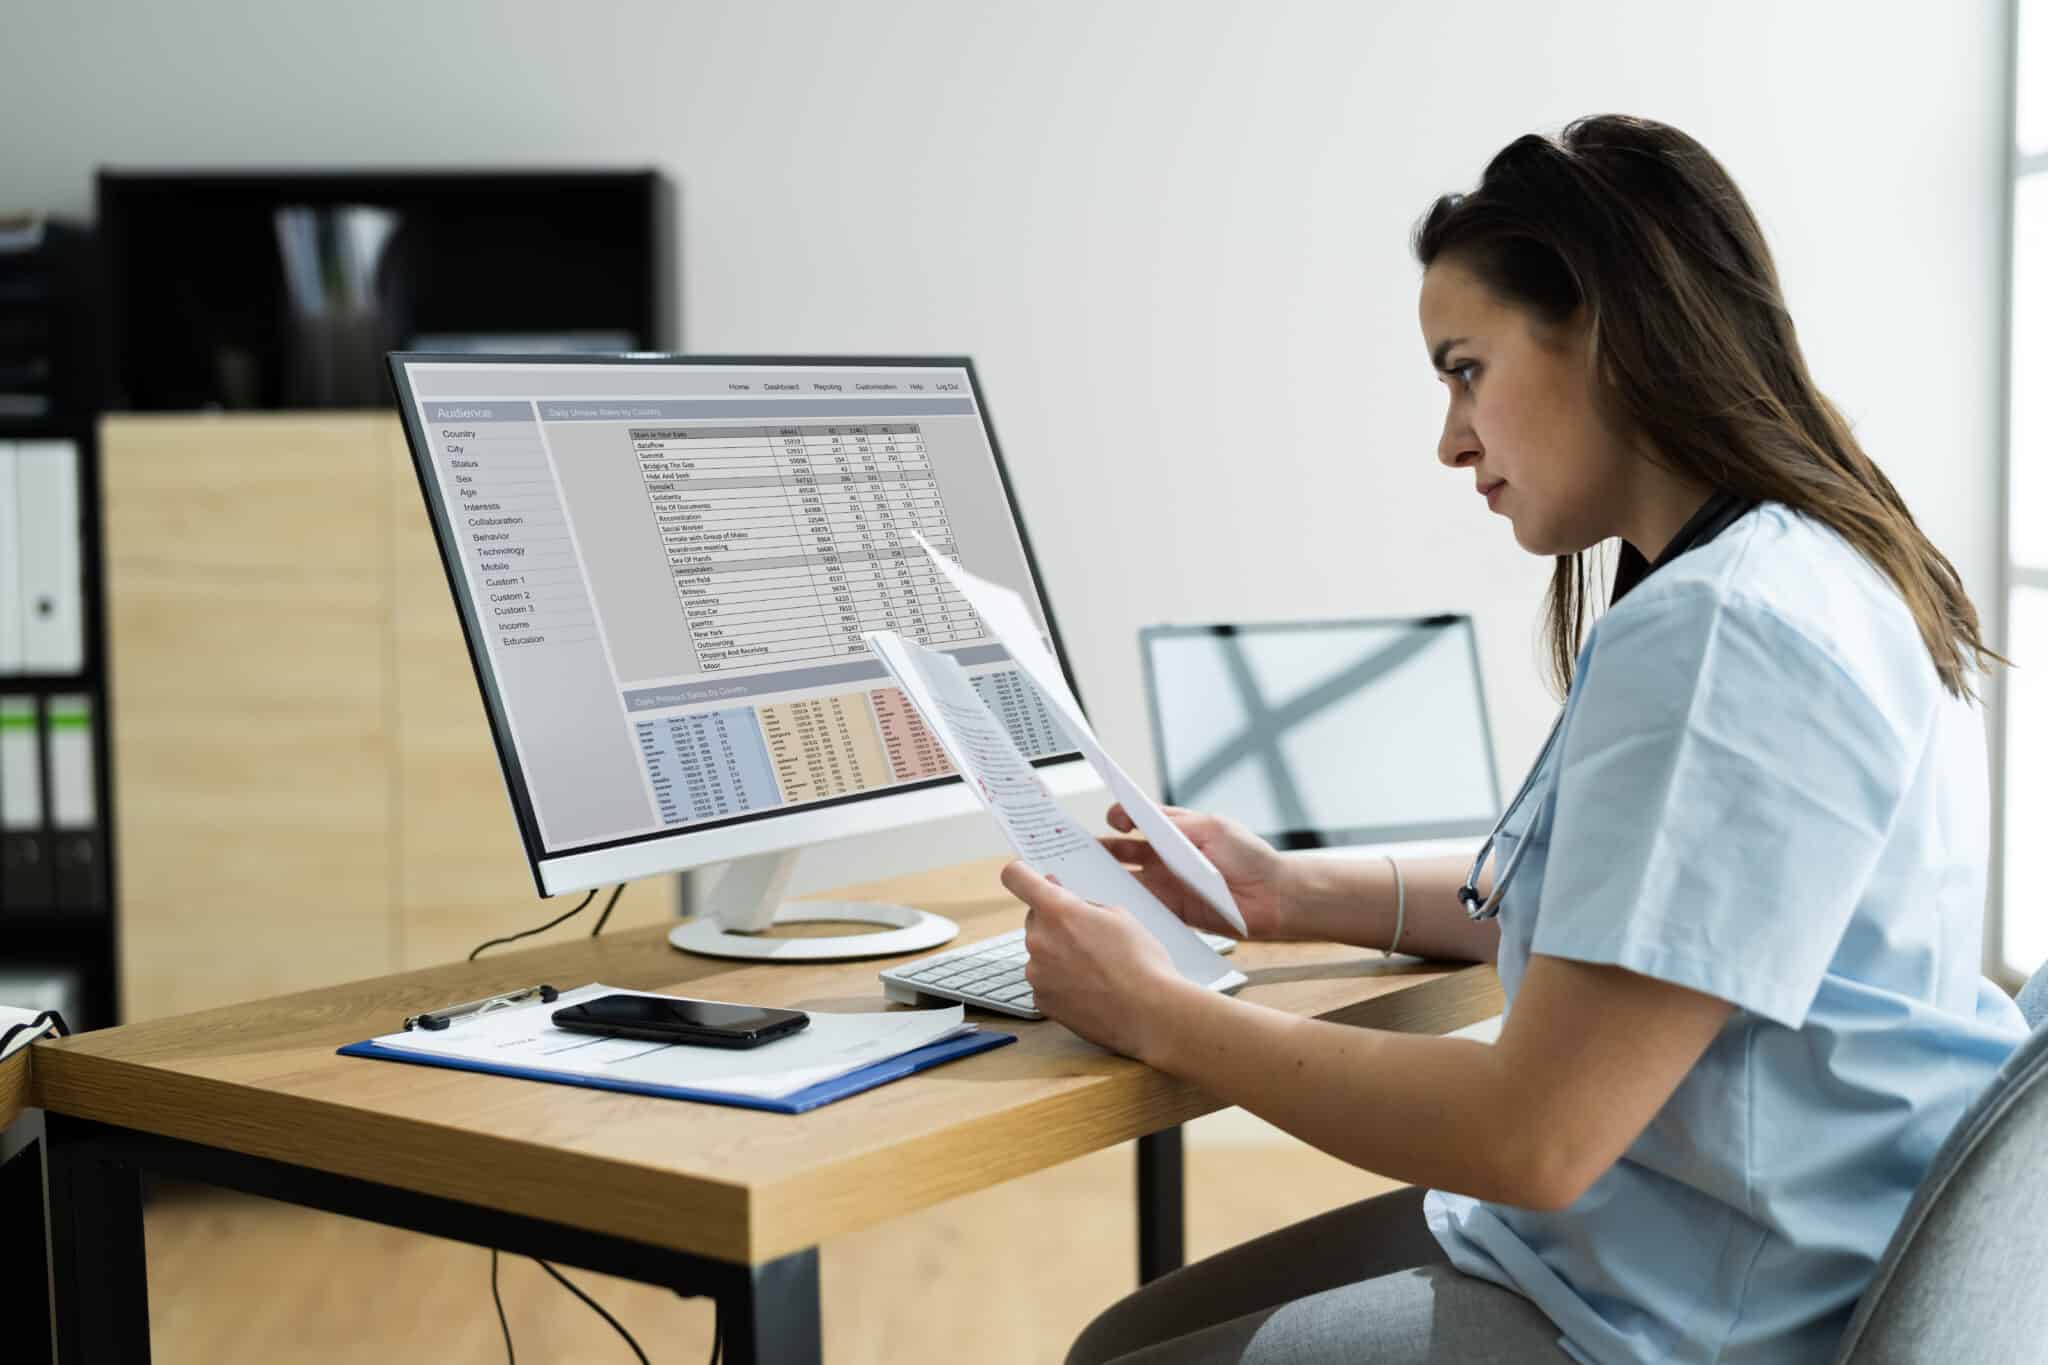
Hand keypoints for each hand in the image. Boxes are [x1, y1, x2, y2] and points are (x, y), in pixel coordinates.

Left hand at [1000, 860, 1189, 1058]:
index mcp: (1057, 911)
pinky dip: (1060, 982)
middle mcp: (1039, 940)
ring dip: (1058, 954)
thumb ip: (1083, 903)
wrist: (1151, 1014)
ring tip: (1096, 968)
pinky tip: (1089, 989)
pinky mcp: (1041, 1000)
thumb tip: (1061, 895)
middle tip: (1087, 934)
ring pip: (1040, 952)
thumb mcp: (1119, 916)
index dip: (1021, 873)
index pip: (1016, 877)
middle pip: (1034, 919)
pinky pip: (1045, 981)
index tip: (1027, 876)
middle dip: (1054, 922)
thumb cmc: (1142, 964)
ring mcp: (1036, 973)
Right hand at [1098, 803, 1292, 939]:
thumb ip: (1176, 825)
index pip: (1139, 819)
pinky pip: (1142, 908)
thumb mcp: (1213, 829)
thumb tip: (1142, 819)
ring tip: (1085, 878)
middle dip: (1101, 849)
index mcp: (1176, 832)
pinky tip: (1111, 905)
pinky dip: (1125, 907)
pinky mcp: (1172, 911)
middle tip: (1078, 849)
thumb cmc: (1250, 857)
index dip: (1120, 817)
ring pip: (1127, 880)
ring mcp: (1167, 885)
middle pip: (1124, 851)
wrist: (1274, 897)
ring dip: (1107, 879)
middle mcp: (1167, 858)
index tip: (1110, 818)